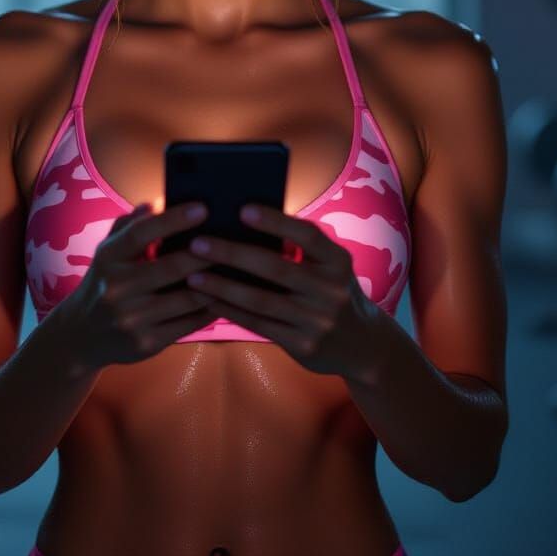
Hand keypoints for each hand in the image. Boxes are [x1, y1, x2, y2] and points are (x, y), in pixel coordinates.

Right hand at [65, 201, 215, 373]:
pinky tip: (225, 296)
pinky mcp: (147, 344)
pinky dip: (210, 309)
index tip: (202, 208)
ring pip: (187, 298)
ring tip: (236, 267)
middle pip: (171, 267)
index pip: (141, 234)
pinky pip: (189, 323)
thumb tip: (156, 202)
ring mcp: (131, 320)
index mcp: (107, 259)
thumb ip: (130, 226)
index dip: (173, 219)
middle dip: (206, 253)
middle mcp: (116, 290)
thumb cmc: (104, 282)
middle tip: (232, 239)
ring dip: (215, 282)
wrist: (82, 337)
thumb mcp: (108, 252)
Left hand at [184, 203, 379, 376]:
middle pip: (276, 268)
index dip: (276, 222)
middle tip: (197, 243)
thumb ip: (299, 249)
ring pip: (260, 300)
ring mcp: (318, 321)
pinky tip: (208, 299)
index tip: (242, 210)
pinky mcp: (303, 345)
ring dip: (222, 286)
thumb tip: (243, 223)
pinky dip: (230, 310)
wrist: (364, 345)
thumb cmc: (332, 291)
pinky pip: (258, 324)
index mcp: (339, 262)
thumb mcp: (329, 267)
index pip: (308, 235)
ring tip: (192, 274)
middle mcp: (331, 291)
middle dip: (233, 253)